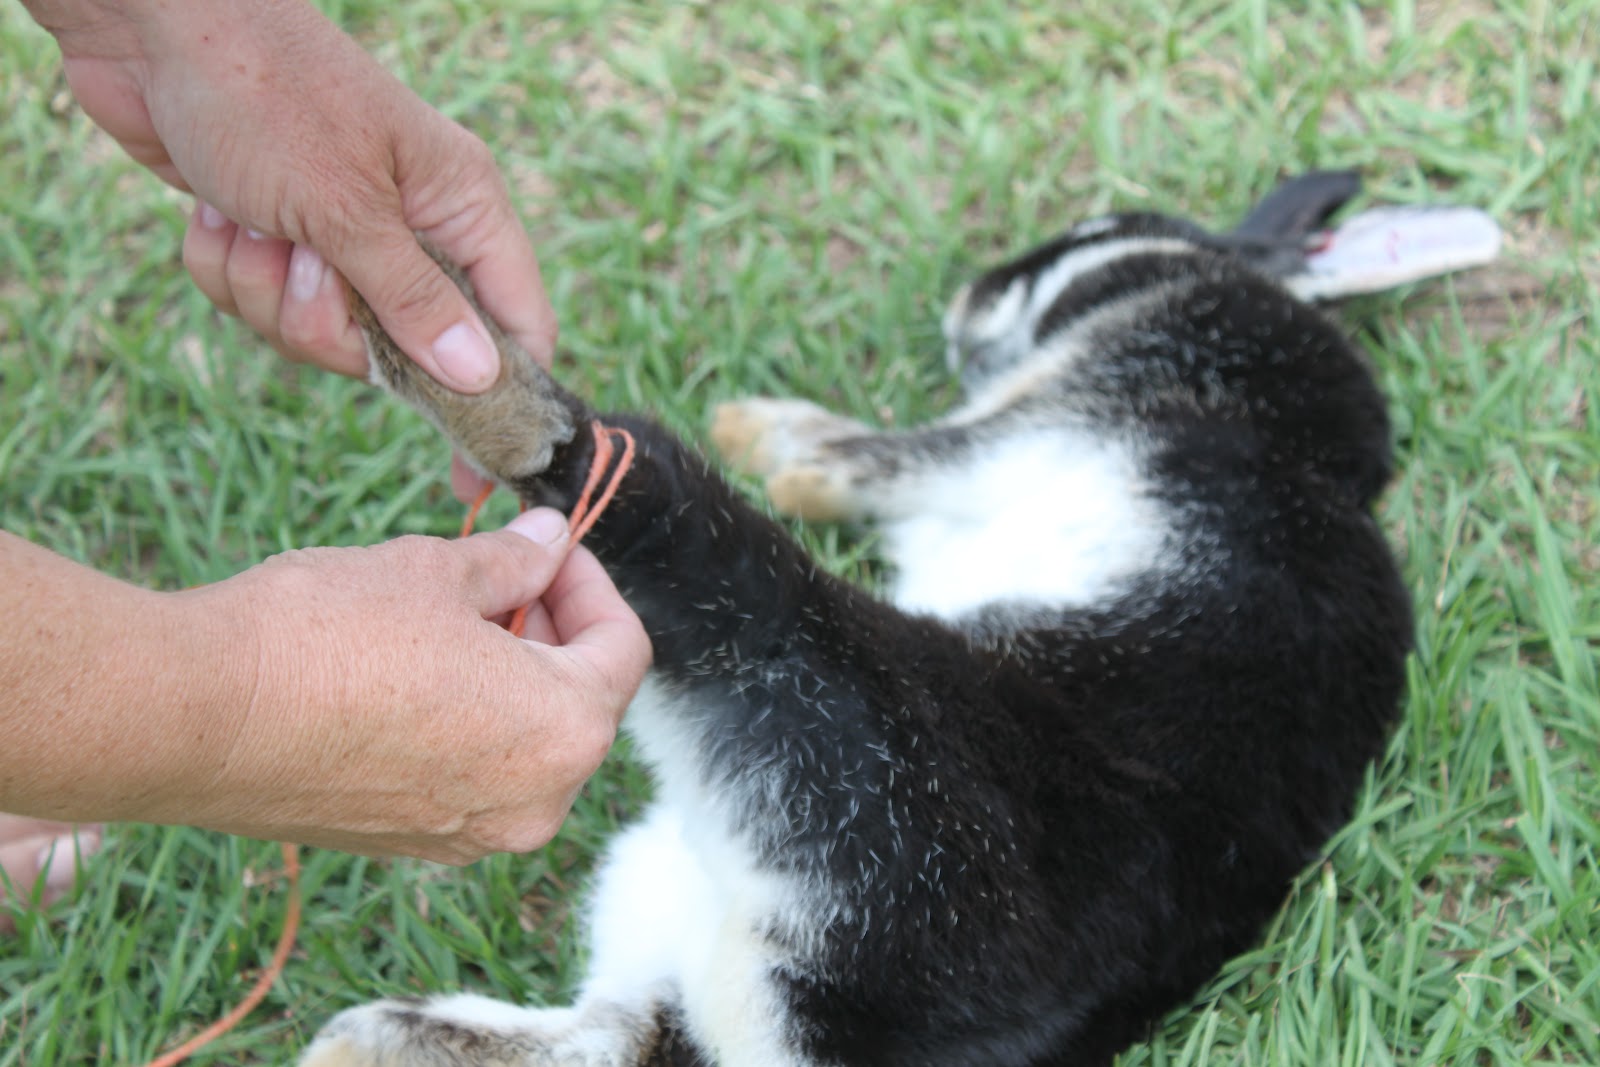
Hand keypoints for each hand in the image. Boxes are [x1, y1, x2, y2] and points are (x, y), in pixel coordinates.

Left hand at [23, 0, 554, 396]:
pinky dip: (227, 270)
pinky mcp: (277, 238)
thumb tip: (482, 378)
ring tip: (254, 224)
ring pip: (321, 333)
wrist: (149, 28)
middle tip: (308, 273)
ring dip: (269, 294)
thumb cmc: (268, 94)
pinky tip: (217, 213)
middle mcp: (412, 226)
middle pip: (403, 348)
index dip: (502, 400)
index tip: (476, 476)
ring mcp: (341, 235)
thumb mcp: (348, 207)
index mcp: (461, 206)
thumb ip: (415, 301)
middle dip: (336, 328)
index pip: (515, 324)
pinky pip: (260, 305)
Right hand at [158, 510, 650, 862]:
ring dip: (509, 680)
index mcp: (565, 732)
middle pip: (580, 703)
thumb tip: (553, 540)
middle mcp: (536, 804)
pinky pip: (472, 779)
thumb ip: (516, 562)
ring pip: (526, 744)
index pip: (624, 649)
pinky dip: (466, 727)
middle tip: (502, 577)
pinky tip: (410, 677)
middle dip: (552, 632)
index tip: (552, 550)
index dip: (592, 585)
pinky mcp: (412, 847)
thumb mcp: (437, 571)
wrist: (197, 716)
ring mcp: (473, 837)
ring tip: (448, 621)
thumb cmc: (324, 635)